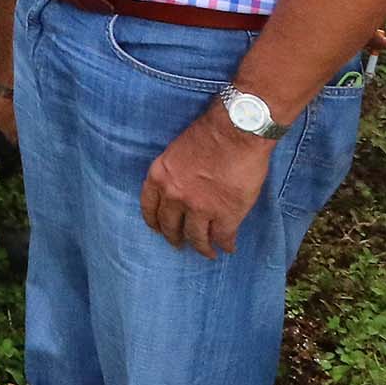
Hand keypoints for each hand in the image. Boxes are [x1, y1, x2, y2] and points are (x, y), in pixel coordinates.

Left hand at [140, 107, 275, 257]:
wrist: (236, 131)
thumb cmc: (209, 133)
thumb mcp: (175, 151)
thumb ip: (173, 173)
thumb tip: (179, 187)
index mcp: (159, 177)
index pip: (149, 207)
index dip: (154, 222)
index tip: (158, 229)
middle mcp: (175, 196)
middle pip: (170, 226)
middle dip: (174, 238)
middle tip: (179, 244)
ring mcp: (199, 208)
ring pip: (196, 237)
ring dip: (202, 248)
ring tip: (207, 252)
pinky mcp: (225, 215)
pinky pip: (223, 237)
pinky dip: (226, 245)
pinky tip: (229, 248)